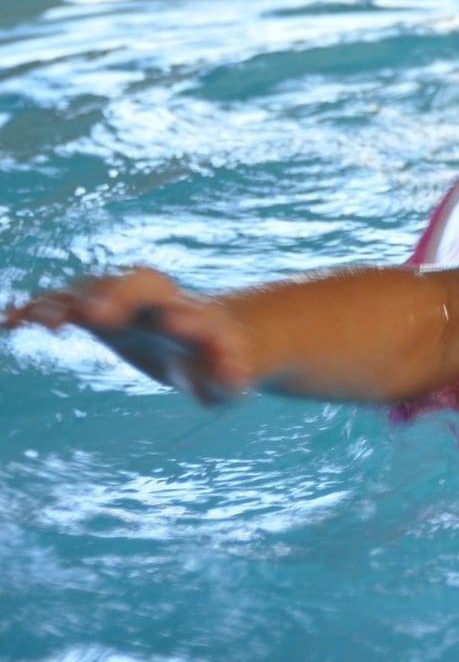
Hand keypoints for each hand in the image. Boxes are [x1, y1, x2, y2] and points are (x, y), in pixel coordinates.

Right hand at [3, 267, 255, 403]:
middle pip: (135, 284)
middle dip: (110, 294)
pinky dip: (39, 309)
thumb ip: (229, 375)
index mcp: (190, 312)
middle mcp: (159, 300)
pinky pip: (66, 305)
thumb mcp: (231, 377)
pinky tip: (8, 322)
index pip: (171, 301)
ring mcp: (128, 304)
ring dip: (66, 300)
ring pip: (95, 290)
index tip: (116, 319)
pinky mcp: (102, 315)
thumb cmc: (223, 363)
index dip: (142, 307)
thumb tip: (232, 377)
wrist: (215, 338)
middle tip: (82, 313)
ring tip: (32, 318)